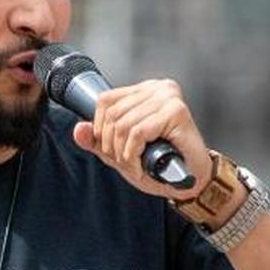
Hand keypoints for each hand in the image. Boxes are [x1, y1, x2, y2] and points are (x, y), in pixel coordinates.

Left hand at [72, 78, 212, 199]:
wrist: (191, 181)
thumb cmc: (160, 163)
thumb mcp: (120, 152)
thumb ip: (98, 140)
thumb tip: (78, 129)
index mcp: (144, 90)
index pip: (105, 100)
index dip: (101, 130)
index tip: (112, 150)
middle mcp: (158, 88)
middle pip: (112, 114)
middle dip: (111, 146)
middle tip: (125, 163)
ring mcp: (168, 97)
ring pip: (123, 125)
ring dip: (123, 154)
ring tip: (135, 166)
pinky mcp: (176, 111)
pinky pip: (138, 132)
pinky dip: (133, 154)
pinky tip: (141, 166)